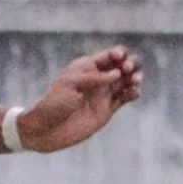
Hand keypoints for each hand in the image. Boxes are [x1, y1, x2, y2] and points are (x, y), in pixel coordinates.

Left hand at [19, 46, 143, 151]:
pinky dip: (133, 93)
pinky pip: (125, 98)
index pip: (110, 55)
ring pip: (127, 81)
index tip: (120, 59)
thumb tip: (118, 74)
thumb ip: (95, 78)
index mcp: (87, 67)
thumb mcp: (71, 84)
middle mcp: (98, 79)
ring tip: (135, 81)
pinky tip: (134, 92)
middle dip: (131, 64)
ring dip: (135, 77)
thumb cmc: (54, 103)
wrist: (47, 129)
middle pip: (123, 66)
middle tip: (127, 71)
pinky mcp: (108, 110)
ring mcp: (104, 94)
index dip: (119, 54)